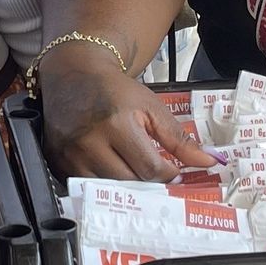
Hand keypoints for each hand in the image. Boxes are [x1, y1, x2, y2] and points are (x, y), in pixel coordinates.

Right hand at [41, 55, 216, 177]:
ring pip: (107, 189)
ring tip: (132, 170)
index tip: (173, 171)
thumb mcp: (151, 107)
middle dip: (147, 181)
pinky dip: (100, 183)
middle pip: (129, 182)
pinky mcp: (56, 161)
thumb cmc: (116, 91)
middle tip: (153, 171)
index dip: (168, 174)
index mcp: (117, 123)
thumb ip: (179, 138)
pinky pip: (85, 186)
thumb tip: (209, 162)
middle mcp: (90, 141)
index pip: (150, 168)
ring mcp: (70, 154)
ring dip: (124, 185)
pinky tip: (109, 169)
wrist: (74, 75)